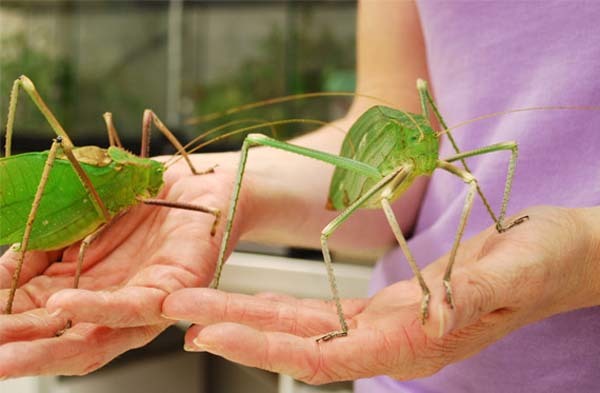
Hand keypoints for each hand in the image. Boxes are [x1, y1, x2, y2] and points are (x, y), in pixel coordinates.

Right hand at [0, 156, 239, 377]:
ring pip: (94, 339)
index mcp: (81, 291)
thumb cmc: (136, 202)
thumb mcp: (72, 223)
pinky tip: (64, 305)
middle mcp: (110, 306)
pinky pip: (136, 306)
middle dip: (17, 353)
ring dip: (47, 350)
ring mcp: (142, 303)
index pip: (32, 321)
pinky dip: (98, 307)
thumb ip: (35, 251)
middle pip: (59, 343)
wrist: (193, 182)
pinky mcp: (174, 289)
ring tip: (5, 353)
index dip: (2, 328)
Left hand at [161, 206, 599, 383]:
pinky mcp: (385, 309)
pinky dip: (278, 308)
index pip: (325, 354)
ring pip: (301, 329)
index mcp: (414, 340)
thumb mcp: (518, 269)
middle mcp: (390, 341)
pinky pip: (320, 314)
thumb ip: (474, 295)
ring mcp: (384, 327)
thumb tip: (432, 319)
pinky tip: (249, 301)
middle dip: (233, 327)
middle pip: (296, 343)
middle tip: (175, 312)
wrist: (559, 256)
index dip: (266, 346)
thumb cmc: (545, 261)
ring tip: (194, 306)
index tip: (212, 333)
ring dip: (245, 317)